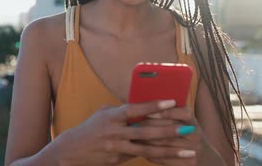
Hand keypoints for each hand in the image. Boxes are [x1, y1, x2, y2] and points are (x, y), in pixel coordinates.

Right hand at [51, 100, 194, 165]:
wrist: (72, 151)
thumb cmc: (90, 128)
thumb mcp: (104, 114)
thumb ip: (123, 111)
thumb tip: (144, 106)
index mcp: (112, 116)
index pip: (135, 109)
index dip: (153, 105)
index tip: (171, 102)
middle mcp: (115, 132)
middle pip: (146, 132)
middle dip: (170, 131)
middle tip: (189, 129)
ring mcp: (117, 147)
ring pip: (147, 149)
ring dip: (170, 151)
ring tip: (188, 151)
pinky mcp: (118, 159)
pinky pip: (141, 157)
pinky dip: (157, 157)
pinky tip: (172, 159)